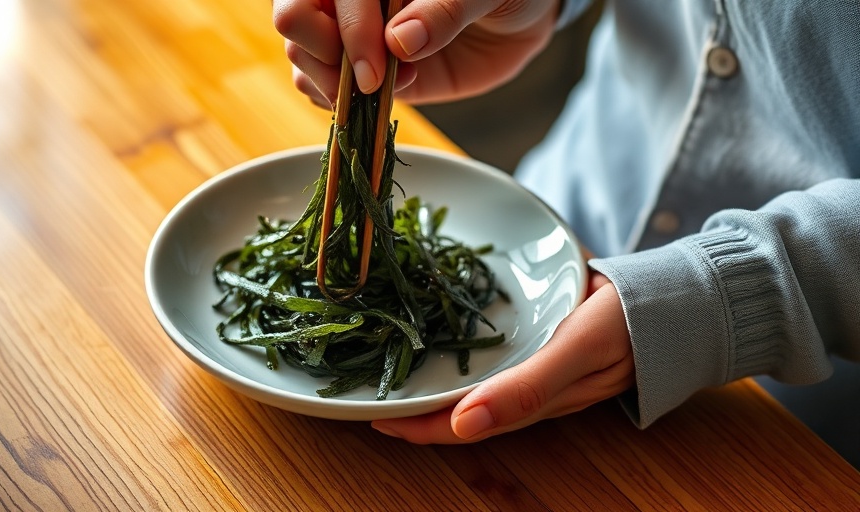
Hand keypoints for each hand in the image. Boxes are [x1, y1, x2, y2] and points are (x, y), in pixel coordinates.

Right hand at [273, 0, 560, 106]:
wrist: (519, 16)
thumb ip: (445, 10)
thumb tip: (401, 42)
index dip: (349, 33)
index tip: (378, 72)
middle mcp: (351, 1)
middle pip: (295, 21)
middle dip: (326, 59)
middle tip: (372, 82)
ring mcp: (352, 34)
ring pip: (301, 58)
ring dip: (334, 86)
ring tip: (385, 89)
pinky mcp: (362, 71)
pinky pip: (324, 90)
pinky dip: (343, 104)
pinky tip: (381, 98)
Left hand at [371, 268, 634, 443]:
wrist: (679, 299)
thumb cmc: (629, 323)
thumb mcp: (578, 351)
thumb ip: (527, 388)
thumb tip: (461, 426)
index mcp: (534, 398)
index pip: (463, 423)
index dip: (417, 427)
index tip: (372, 419)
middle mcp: (532, 390)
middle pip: (463, 411)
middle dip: (417, 411)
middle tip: (370, 397)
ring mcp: (540, 368)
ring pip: (477, 388)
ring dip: (436, 388)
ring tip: (396, 377)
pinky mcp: (547, 344)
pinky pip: (498, 361)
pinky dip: (465, 360)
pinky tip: (445, 347)